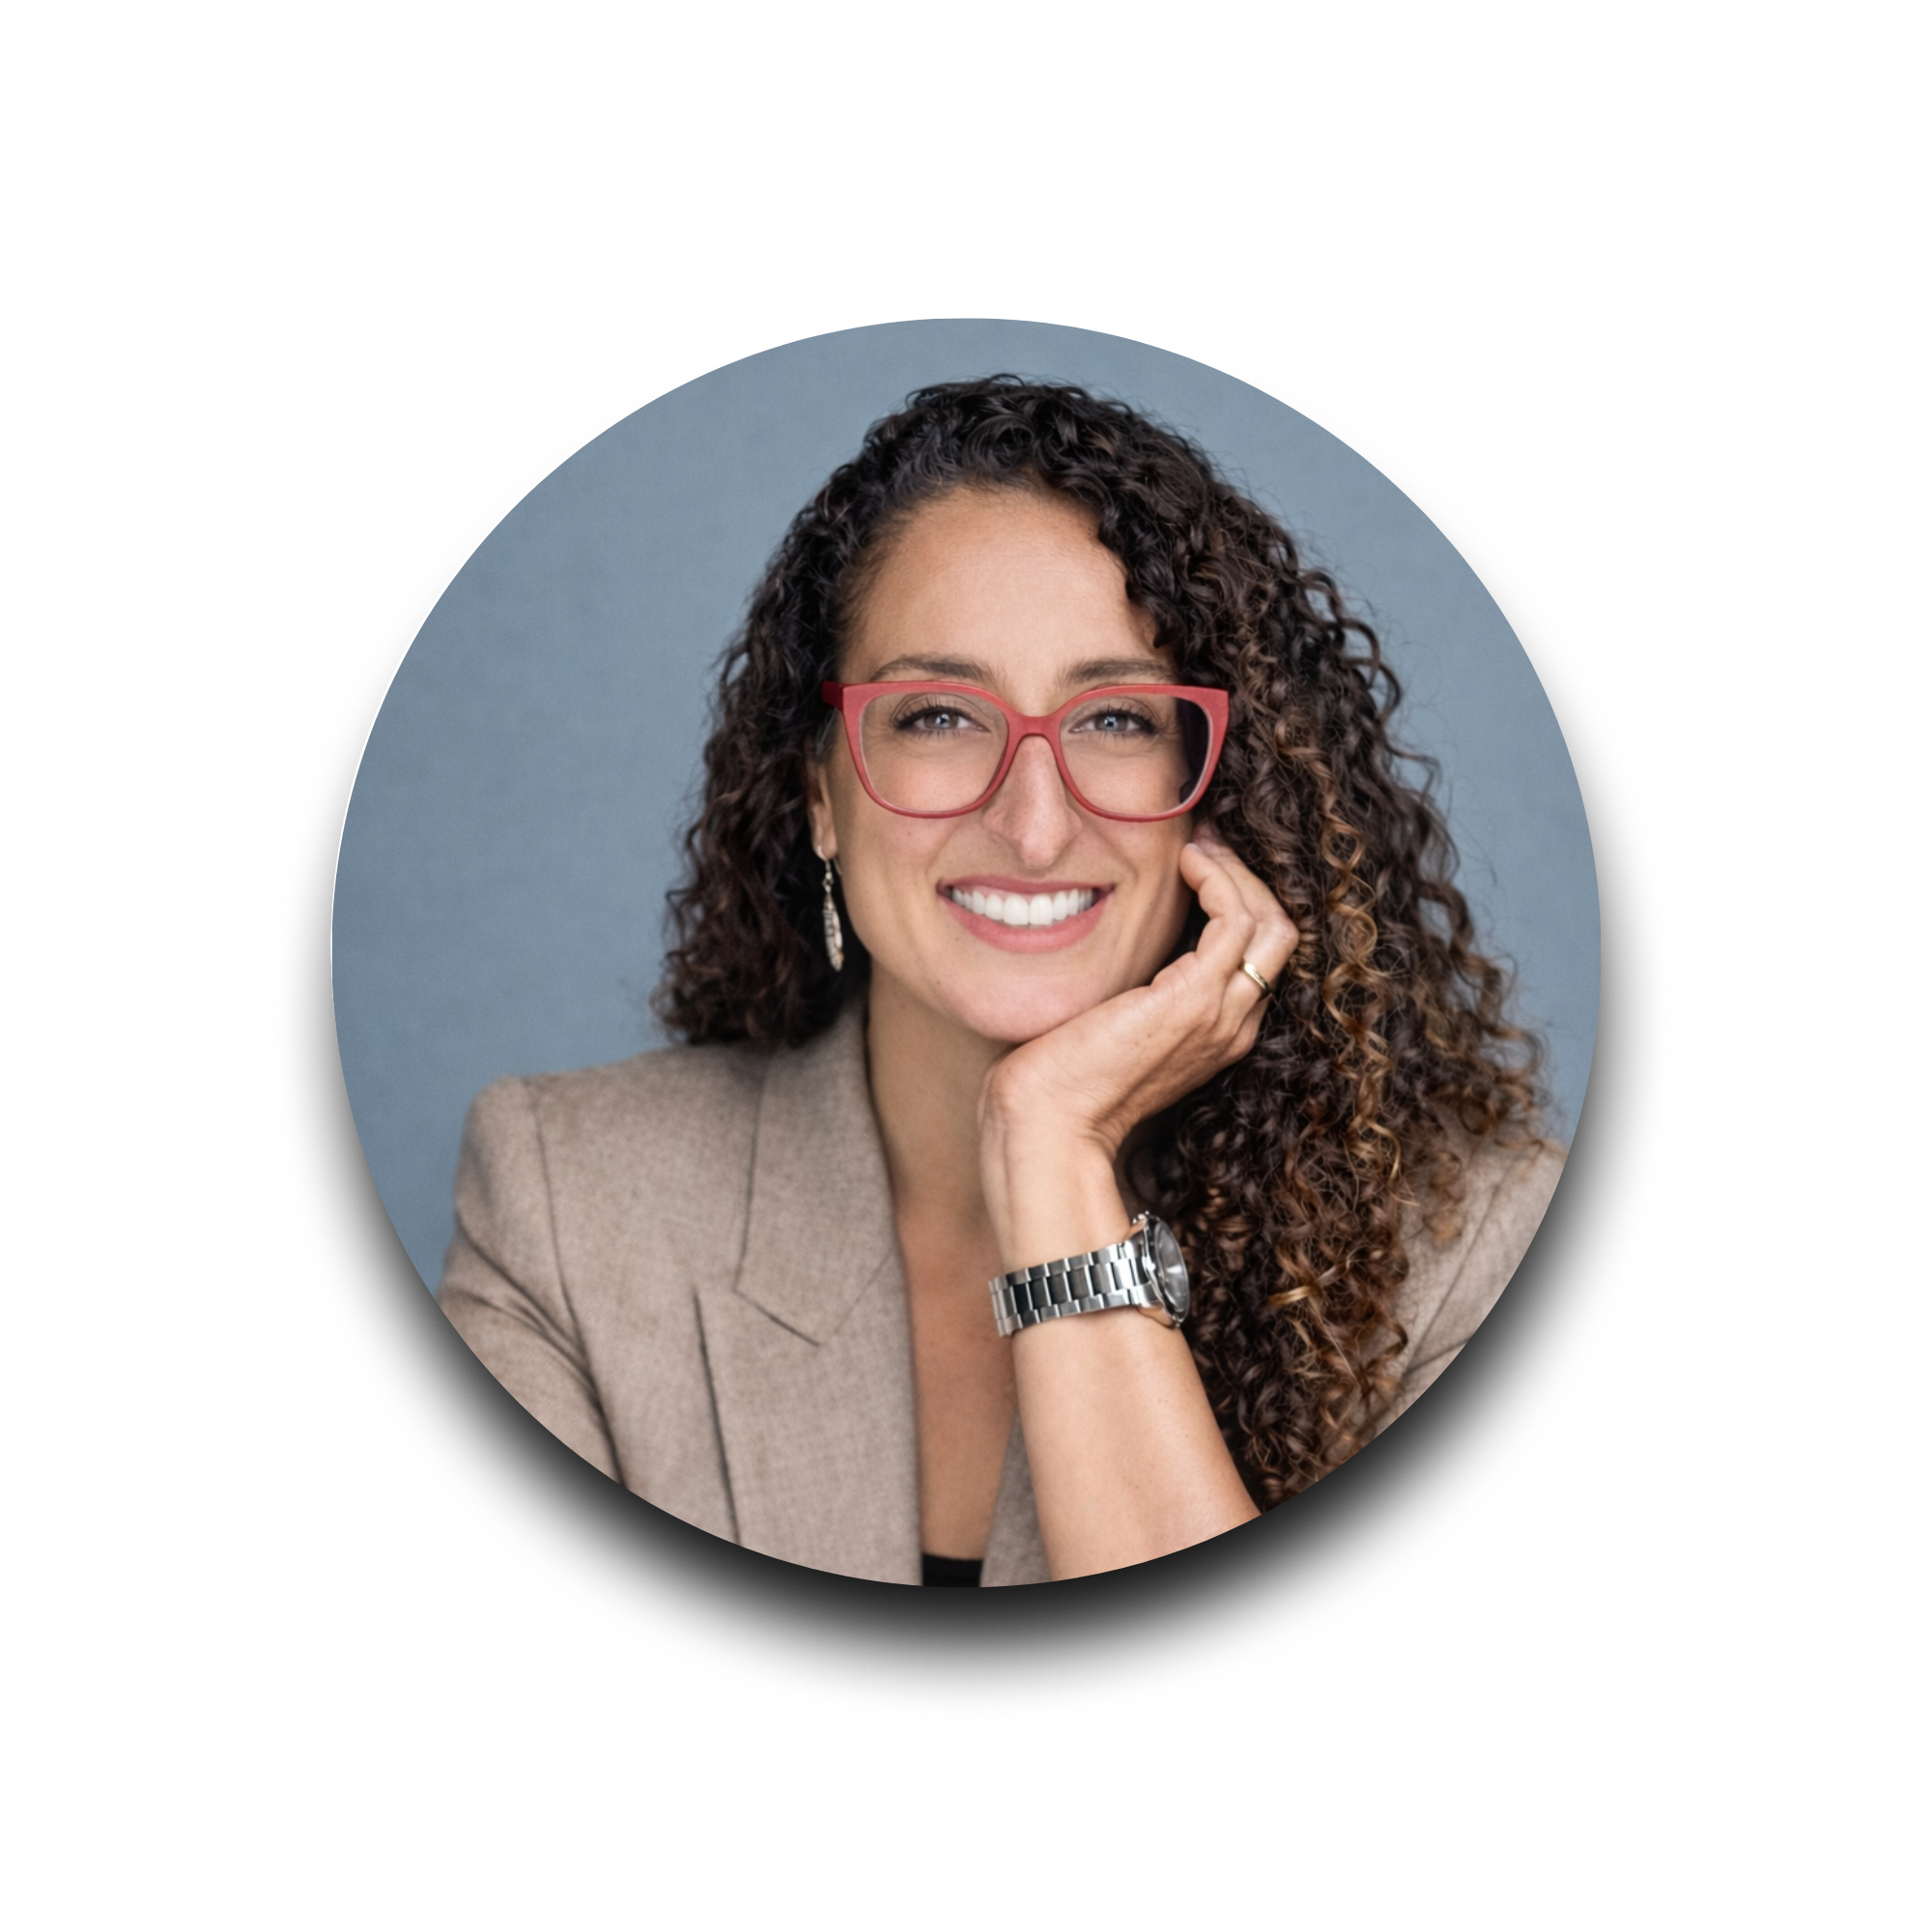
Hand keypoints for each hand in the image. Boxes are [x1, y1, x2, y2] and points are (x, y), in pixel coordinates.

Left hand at [979, 829, 1298, 1260]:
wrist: (1047, 1125)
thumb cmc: (1060, 1078)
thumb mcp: (1112, 1020)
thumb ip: (1134, 986)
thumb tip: (1122, 937)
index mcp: (1216, 1032)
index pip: (1259, 955)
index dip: (1238, 900)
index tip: (1198, 863)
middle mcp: (1233, 1026)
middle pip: (1279, 934)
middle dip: (1247, 879)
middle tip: (1203, 845)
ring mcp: (1219, 1015)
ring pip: (1271, 923)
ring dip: (1236, 872)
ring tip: (1196, 847)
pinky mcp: (1194, 999)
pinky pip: (1236, 921)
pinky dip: (1219, 880)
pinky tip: (1185, 862)